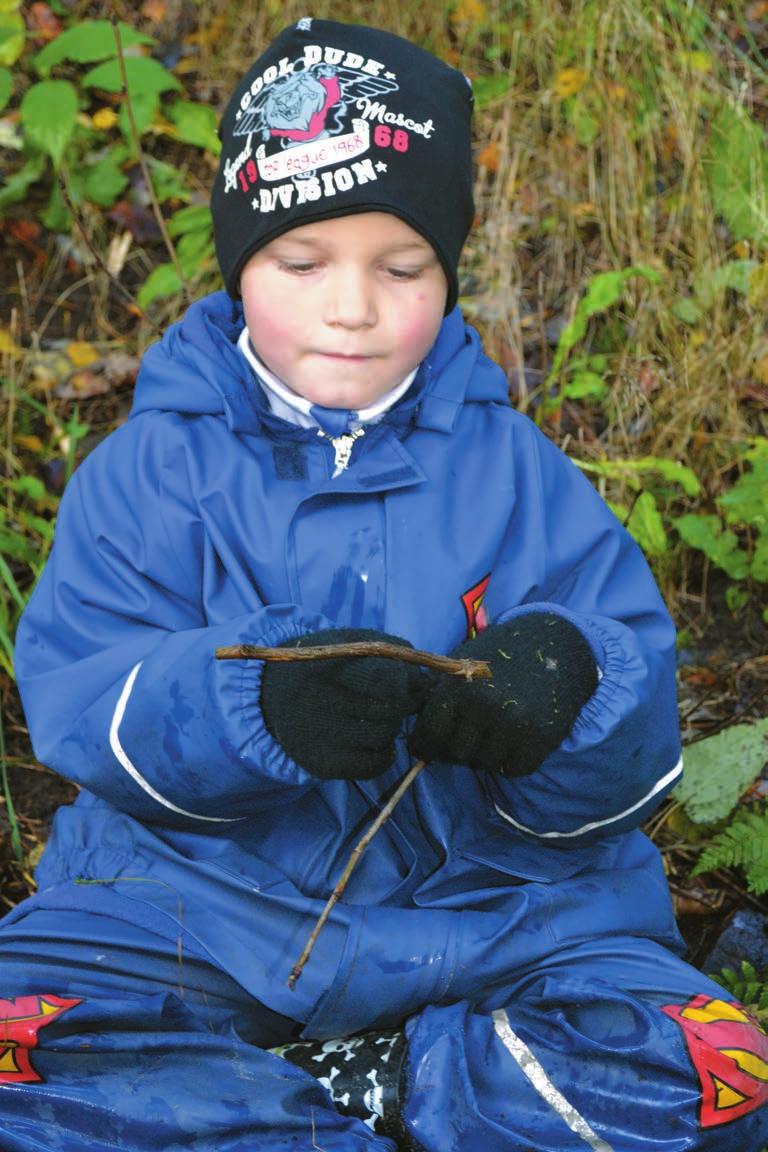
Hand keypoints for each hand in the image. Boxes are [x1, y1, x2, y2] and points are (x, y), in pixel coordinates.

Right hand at [260, 628, 429, 779]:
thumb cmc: (323, 664)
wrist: (268, 696)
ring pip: (387, 734)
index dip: (406, 679)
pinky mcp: (324, 764)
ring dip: (393, 726)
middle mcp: (323, 701)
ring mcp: (322, 736)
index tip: (404, 679)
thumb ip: (392, 651)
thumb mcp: (351, 642)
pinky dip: (384, 752)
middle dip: (403, 702)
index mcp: (331, 664)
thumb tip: (427, 681)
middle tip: (392, 699)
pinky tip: (373, 739)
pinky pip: (374, 764)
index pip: (388, 678)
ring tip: (378, 716)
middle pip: (393, 707)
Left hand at [410, 614, 597, 775]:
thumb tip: (416, 739)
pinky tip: (514, 738)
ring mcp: (513, 724)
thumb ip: (438, 695)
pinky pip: (513, 769)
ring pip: (484, 764)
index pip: (428, 737)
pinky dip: (512, 760)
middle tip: (466, 736)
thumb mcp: (461, 662)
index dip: (425, 746)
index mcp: (457, 687)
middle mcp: (483, 707)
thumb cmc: (501, 653)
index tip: (427, 748)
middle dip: (456, 750)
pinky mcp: (540, 738)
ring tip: (493, 732)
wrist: (555, 642)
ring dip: (485, 755)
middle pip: (455, 755)